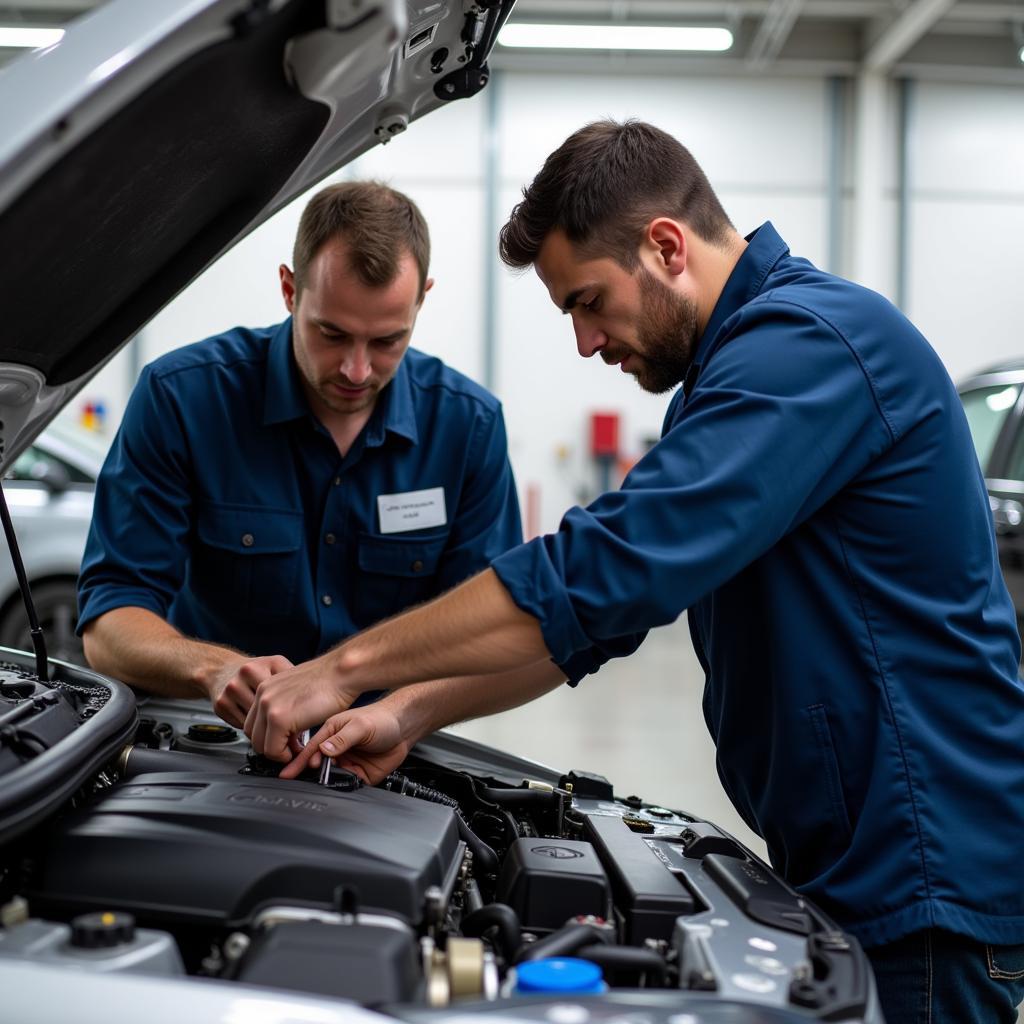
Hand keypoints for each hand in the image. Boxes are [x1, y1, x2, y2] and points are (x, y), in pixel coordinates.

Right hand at [206, 654, 293, 727]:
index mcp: (262, 664)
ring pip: (255, 720)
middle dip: (279, 718)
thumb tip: (311, 705)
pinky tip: (254, 715)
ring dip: (264, 724)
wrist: (222, 669)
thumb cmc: (255, 670)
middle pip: (268, 709)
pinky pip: (242, 725)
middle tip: (287, 723)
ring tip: (270, 716)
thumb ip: (292, 681)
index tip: (300, 715)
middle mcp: (244, 674)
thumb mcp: (277, 666)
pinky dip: (251, 725)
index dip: (293, 707)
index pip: (283, 693)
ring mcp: (231, 690)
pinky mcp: (220, 705)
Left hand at [243, 654, 363, 762]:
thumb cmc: (328, 681)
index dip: (269, 737)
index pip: (253, 724)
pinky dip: (285, 756)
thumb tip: (280, 731)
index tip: (287, 740)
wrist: (341, 673)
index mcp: (265, 688)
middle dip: (272, 746)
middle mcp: (262, 696)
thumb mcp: (296, 692)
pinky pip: (273, 750)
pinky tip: (300, 749)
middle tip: (292, 747)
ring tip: (297, 748)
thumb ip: (283, 709)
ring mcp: (268, 707)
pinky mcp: (279, 719)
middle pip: (253, 736)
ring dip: (278, 752)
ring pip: (260, 746)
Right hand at [279, 701, 409, 784]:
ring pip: (331, 777)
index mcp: (331, 732)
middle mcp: (337, 748)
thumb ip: (342, 739)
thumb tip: (324, 750)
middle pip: (318, 766)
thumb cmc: (382, 718)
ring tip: (323, 785)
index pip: (312, 749)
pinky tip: (341, 788)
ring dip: (326, 782)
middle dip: (311, 774)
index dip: (299, 761)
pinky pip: (347, 784)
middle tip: (308, 781)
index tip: (287, 773)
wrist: (405, 728)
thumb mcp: (361, 726)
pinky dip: (343, 788)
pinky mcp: (359, 774)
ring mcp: (347, 762)